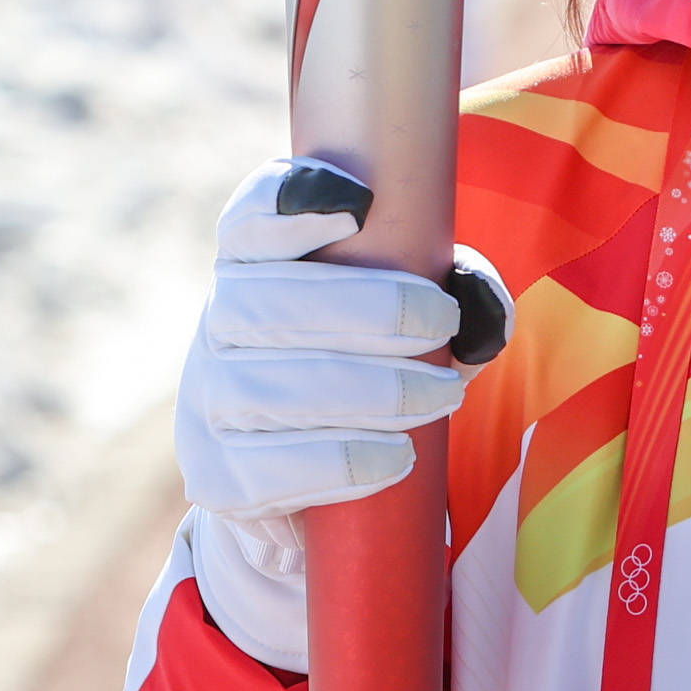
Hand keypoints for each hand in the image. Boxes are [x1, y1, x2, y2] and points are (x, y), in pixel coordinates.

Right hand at [174, 159, 484, 541]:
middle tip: (443, 319)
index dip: (284, 205)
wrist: (311, 487)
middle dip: (366, 308)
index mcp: (254, 272)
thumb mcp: (413, 320)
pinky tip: (398, 456)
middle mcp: (218, 329)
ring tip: (443, 396)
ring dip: (372, 389)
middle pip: (262, 303)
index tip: (360, 203)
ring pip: (268, 386)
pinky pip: (268, 467)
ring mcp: (208, 404)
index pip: (246, 225)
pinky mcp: (218, 477)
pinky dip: (342, 459)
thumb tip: (482, 305)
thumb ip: (453, 292)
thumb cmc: (371, 372)